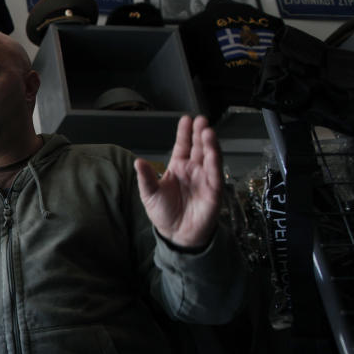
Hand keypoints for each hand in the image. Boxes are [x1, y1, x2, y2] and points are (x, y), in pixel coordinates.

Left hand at [135, 114, 220, 248]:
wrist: (176, 234)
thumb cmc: (164, 213)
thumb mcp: (150, 194)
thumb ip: (146, 178)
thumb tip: (138, 162)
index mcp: (178, 167)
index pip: (183, 146)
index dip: (185, 133)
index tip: (186, 119)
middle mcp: (193, 170)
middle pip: (198, 147)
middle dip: (200, 133)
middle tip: (201, 120)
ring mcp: (205, 178)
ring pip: (210, 157)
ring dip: (210, 144)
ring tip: (208, 131)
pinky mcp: (214, 190)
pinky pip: (216, 174)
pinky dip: (215, 162)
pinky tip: (213, 152)